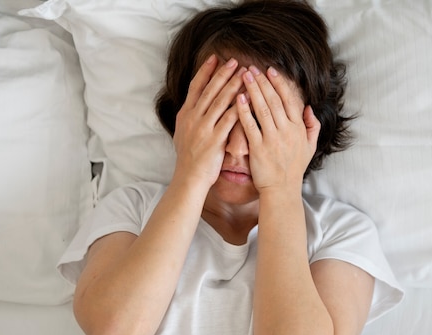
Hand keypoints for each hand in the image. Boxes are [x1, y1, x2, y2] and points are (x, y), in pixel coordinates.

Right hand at [172, 55, 246, 186]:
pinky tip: (248, 99)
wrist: (189, 178)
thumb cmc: (189, 158)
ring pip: (220, 101)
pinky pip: (228, 120)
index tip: (215, 58)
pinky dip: (239, 108)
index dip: (205, 71)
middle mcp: (193, 118)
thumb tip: (194, 104)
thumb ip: (190, 118)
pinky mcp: (214, 139)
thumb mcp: (182, 133)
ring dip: (233, 85)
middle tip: (235, 60)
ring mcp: (203, 128)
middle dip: (223, 74)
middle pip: (209, 90)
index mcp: (185, 114)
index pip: (195, 87)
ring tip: (245, 74)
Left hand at [236, 66, 319, 193]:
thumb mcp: (310, 147)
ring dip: (253, 90)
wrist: (282, 190)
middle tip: (252, 67)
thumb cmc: (294, 169)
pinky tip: (238, 98)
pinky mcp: (258, 148)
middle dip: (263, 82)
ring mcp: (272, 139)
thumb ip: (311, 126)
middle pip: (274, 101)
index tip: (271, 70)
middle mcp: (286, 131)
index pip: (289, 100)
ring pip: (262, 109)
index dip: (280, 84)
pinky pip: (250, 125)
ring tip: (244, 76)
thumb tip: (309, 108)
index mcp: (298, 128)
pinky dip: (244, 111)